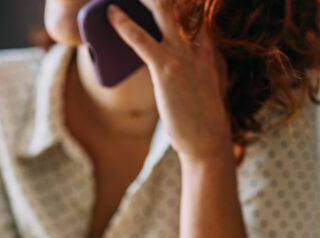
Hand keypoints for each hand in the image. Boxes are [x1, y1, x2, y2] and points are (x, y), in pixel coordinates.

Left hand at [107, 0, 232, 163]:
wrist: (208, 141)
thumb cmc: (202, 116)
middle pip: (179, 0)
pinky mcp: (167, 70)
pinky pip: (141, 39)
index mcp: (209, 46)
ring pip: (162, 8)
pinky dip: (123, 23)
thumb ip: (194, 63)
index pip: (194, 8)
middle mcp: (200, 43)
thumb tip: (177, 56)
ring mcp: (184, 55)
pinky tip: (110, 15)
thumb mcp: (204, 82)